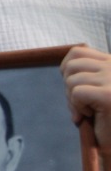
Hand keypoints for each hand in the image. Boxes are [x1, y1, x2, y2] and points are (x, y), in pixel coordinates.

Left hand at [62, 46, 110, 170]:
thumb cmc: (105, 118)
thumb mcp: (95, 88)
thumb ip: (86, 73)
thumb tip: (65, 66)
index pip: (77, 52)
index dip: (67, 71)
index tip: (77, 90)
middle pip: (71, 65)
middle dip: (68, 87)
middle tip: (81, 104)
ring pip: (72, 80)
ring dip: (73, 100)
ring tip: (88, 111)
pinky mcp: (109, 95)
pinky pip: (76, 93)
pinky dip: (77, 107)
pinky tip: (91, 116)